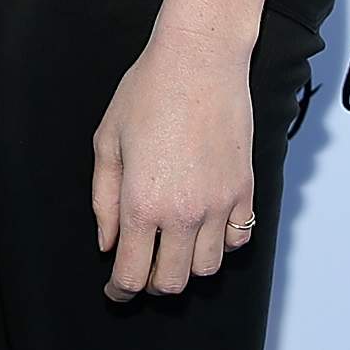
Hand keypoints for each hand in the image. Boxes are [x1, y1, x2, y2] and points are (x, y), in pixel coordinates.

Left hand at [91, 22, 257, 299]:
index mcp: (143, 203)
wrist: (200, 58)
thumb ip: (104, 200)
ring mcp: (220, 203)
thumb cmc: (147, 91)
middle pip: (172, 282)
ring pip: (208, 268)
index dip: (120, 291)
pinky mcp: (246, 189)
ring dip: (187, 266)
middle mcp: (184, 212)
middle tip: (141, 265)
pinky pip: (238, 240)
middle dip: (152, 283)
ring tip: (173, 244)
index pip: (132, 275)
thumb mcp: (107, 141)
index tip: (114, 290)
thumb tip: (108, 244)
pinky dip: (221, 244)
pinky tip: (205, 226)